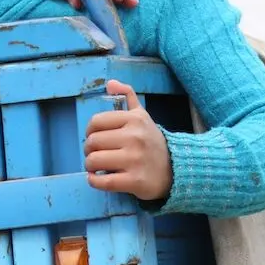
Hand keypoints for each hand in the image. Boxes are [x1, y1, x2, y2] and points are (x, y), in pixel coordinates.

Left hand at [83, 80, 172, 201]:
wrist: (175, 168)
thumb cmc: (151, 141)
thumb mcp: (142, 115)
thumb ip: (127, 96)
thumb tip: (110, 82)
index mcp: (134, 119)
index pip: (96, 122)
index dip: (89, 131)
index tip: (93, 137)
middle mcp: (135, 137)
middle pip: (93, 142)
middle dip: (88, 149)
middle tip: (94, 153)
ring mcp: (135, 160)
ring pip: (95, 161)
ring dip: (89, 165)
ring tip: (95, 166)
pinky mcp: (135, 181)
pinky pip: (104, 182)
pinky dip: (94, 181)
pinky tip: (96, 178)